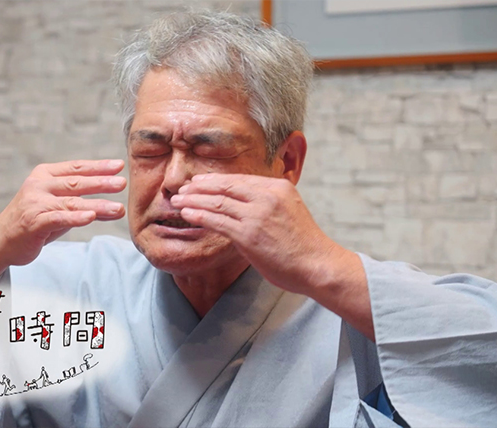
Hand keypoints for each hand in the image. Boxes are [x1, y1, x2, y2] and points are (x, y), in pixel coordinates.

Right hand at [0, 159, 126, 282]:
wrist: (0, 240)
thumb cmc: (34, 222)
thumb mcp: (59, 208)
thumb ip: (83, 204)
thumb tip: (116, 207)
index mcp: (45, 175)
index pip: (76, 168)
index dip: (98, 166)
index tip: (119, 165)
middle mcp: (39, 185)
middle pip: (76, 182)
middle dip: (102, 182)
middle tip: (122, 183)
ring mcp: (35, 203)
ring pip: (72, 202)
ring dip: (97, 205)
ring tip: (118, 208)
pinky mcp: (33, 222)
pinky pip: (58, 218)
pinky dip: (76, 218)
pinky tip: (91, 217)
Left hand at [170, 173, 373, 338]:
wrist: (318, 265)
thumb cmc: (304, 245)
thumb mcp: (289, 212)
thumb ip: (267, 205)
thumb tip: (242, 206)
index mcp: (278, 187)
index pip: (239, 180)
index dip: (215, 180)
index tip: (199, 182)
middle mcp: (267, 196)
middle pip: (225, 186)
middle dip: (200, 187)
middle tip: (182, 189)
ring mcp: (257, 215)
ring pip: (217, 202)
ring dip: (194, 200)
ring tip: (178, 201)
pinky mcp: (249, 235)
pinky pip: (217, 221)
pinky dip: (199, 215)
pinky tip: (187, 214)